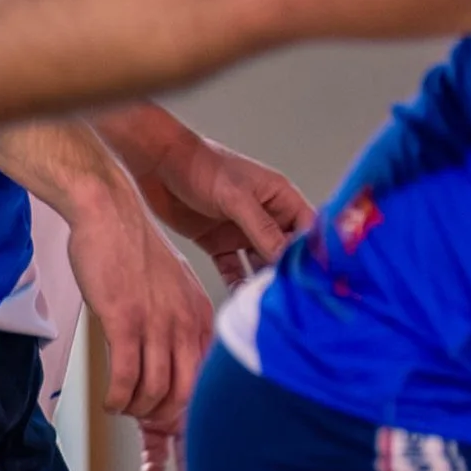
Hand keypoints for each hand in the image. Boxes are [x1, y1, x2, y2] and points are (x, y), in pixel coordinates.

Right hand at [62, 174, 216, 470]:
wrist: (108, 208)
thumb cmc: (133, 247)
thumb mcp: (174, 286)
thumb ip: (181, 324)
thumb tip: (178, 364)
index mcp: (200, 318)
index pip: (206, 385)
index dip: (194, 424)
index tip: (186, 455)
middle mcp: (185, 325)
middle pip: (184, 399)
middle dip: (167, 432)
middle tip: (151, 446)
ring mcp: (156, 324)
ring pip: (153, 395)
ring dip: (137, 412)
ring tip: (124, 409)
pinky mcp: (124, 321)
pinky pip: (125, 380)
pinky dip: (118, 400)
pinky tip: (110, 402)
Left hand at [129, 128, 314, 285]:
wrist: (155, 164)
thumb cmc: (200, 167)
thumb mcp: (235, 197)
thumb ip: (262, 228)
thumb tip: (287, 258)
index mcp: (278, 196)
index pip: (307, 229)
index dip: (313, 253)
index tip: (315, 281)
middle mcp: (264, 215)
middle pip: (285, 251)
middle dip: (287, 274)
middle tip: (288, 300)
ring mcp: (241, 230)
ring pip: (260, 264)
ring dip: (262, 283)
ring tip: (264, 305)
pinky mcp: (218, 242)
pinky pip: (234, 269)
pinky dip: (237, 284)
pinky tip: (240, 301)